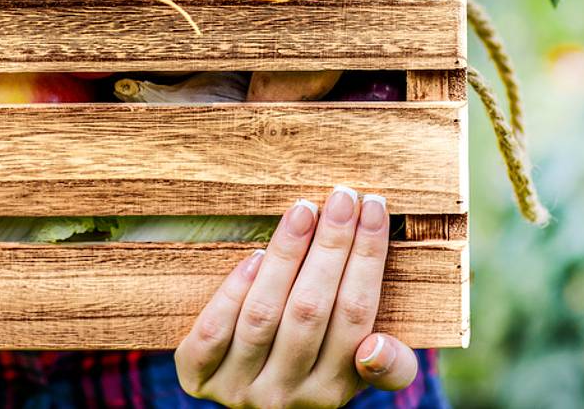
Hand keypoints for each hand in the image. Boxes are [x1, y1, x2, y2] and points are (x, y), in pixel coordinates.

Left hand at [175, 187, 418, 407]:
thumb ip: (387, 365)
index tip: (374, 207)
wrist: (245, 406)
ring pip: (263, 315)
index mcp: (333, 392)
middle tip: (342, 196)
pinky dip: (234, 291)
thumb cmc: (307, 370)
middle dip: (331, 246)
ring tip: (303, 210)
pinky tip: (254, 255)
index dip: (367, 258)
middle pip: (311, 310)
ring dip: (286, 256)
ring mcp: (239, 388)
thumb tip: (377, 346)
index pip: (357, 315)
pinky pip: (214, 331)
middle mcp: (286, 396)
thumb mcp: (352, 374)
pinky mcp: (197, 377)